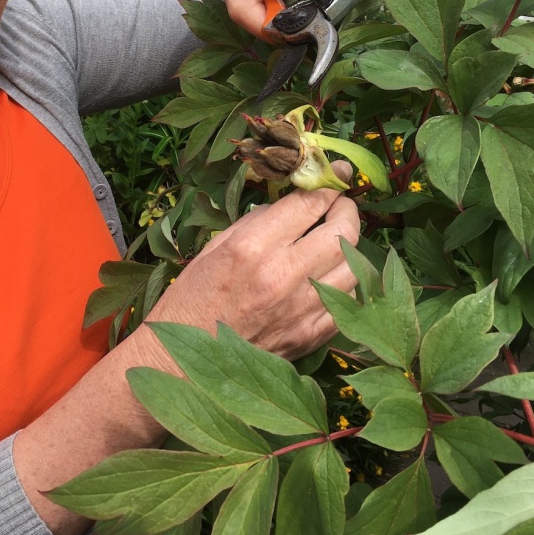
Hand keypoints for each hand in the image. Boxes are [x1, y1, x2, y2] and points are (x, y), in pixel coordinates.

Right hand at [145, 163, 358, 361]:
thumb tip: (288, 205)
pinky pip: (347, 303)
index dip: (329, 182)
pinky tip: (334, 275)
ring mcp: (300, 309)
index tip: (338, 172)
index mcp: (252, 247)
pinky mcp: (309, 337)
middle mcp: (282, 275)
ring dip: (350, 246)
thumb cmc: (190, 300)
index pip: (308, 204)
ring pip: (353, 267)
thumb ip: (255, 223)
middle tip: (341, 204)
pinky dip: (346, 283)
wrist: (180, 362)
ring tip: (339, 239)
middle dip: (346, 210)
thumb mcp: (214, 248)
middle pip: (341, 231)